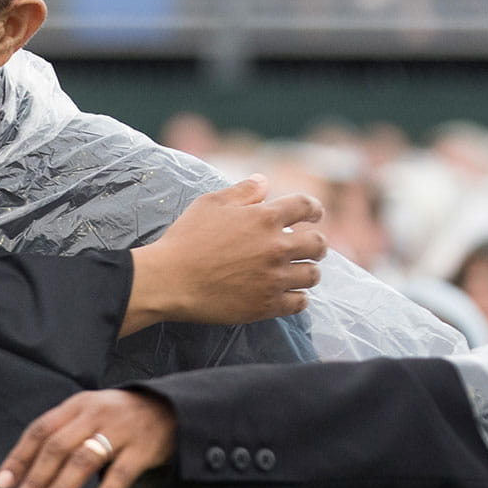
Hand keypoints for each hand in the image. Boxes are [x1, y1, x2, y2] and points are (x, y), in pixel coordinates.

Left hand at [0, 389, 177, 487]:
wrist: (170, 408)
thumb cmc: (119, 419)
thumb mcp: (88, 415)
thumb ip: (61, 436)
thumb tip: (25, 476)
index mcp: (75, 406)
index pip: (40, 431)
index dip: (19, 458)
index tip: (2, 485)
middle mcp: (94, 414)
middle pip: (57, 447)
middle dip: (35, 480)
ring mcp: (119, 430)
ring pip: (84, 460)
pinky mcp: (143, 448)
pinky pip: (120, 474)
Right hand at [122, 177, 324, 334]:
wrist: (169, 281)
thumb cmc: (185, 240)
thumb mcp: (209, 204)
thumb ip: (241, 191)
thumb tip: (264, 182)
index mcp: (264, 218)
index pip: (305, 206)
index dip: (315, 209)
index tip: (315, 215)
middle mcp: (276, 247)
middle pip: (318, 244)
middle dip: (317, 244)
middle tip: (310, 248)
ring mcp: (273, 279)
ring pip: (311, 275)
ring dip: (308, 271)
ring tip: (300, 272)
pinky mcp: (266, 305)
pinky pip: (299, 302)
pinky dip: (298, 298)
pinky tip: (290, 294)